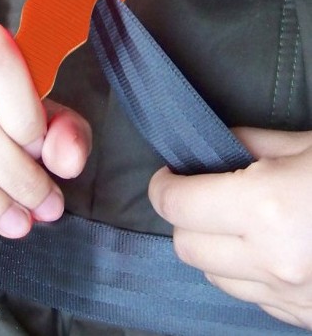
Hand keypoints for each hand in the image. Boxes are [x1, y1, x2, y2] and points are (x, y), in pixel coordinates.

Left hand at [148, 127, 311, 328]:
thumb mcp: (311, 145)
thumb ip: (252, 142)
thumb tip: (215, 144)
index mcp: (267, 210)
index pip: (177, 204)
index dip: (164, 186)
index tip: (169, 174)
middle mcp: (273, 262)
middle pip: (186, 246)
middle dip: (184, 217)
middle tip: (200, 193)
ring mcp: (293, 299)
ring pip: (213, 277)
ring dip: (211, 247)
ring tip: (233, 221)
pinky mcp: (309, 319)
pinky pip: (251, 297)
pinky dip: (243, 272)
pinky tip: (266, 249)